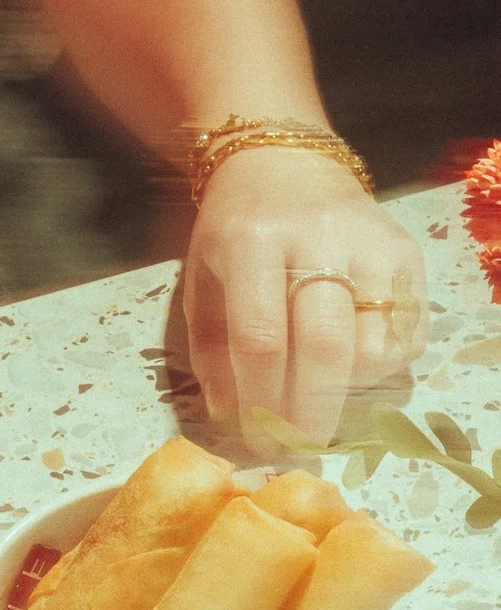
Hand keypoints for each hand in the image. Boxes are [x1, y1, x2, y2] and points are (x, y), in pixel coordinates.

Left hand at [182, 145, 427, 443]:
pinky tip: (352, 368)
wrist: (284, 163)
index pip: (261, 339)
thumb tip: (230, 418)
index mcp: (253, 241)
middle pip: (324, 346)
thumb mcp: (203, 281)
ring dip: (346, 391)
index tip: (258, 441)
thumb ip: (212, 350)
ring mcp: (370, 241)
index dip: (260, 402)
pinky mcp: (406, 251)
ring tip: (320, 397)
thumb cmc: (235, 232)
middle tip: (297, 446)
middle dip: (310, 412)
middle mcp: (318, 236)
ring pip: (373, 343)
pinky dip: (383, 366)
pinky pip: (407, 331)